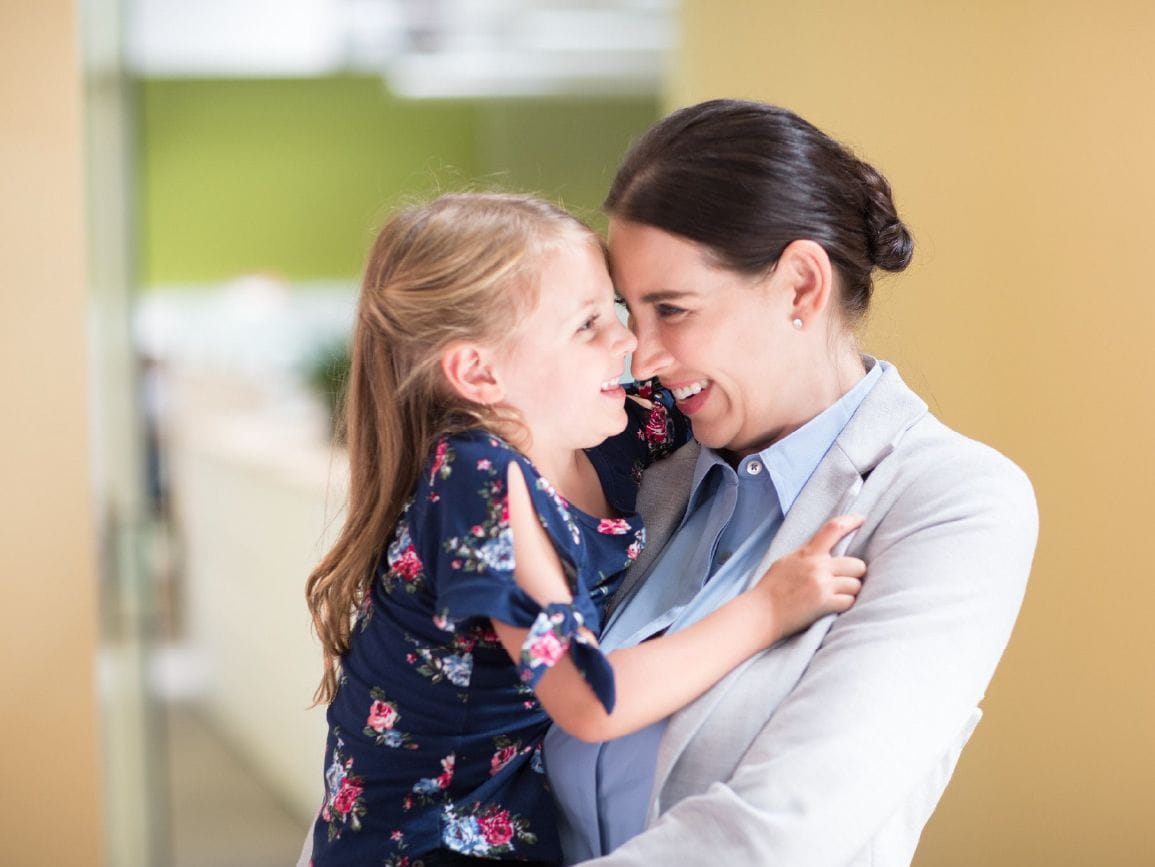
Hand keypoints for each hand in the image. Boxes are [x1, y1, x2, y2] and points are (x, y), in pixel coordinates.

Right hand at [754, 515, 866, 642]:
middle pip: (857, 564)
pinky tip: (832, 607)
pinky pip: (850, 601)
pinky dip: (844, 605)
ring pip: (856, 584)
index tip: (861, 519)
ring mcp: (822, 584)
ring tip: (835, 596)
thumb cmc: (771, 589)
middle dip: (855, 574)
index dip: (851, 521)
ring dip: (849, 592)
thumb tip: (825, 551)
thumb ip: (807, 555)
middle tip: (845, 581)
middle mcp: (817, 566)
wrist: (761, 613)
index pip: (833, 529)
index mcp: (807, 553)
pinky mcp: (824, 603)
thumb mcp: (786, 562)